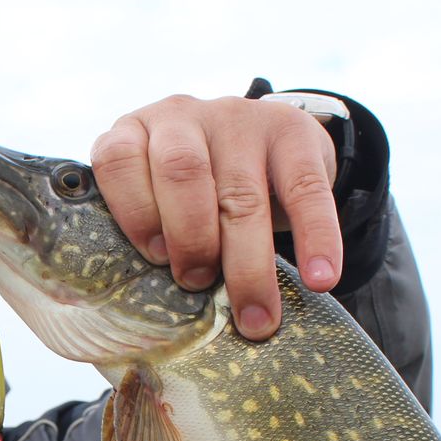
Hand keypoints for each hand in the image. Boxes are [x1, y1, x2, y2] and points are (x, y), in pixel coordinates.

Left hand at [91, 93, 340, 339]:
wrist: (261, 144)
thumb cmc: (192, 194)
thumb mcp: (156, 199)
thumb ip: (143, 237)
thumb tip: (141, 324)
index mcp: (135, 133)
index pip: (119, 160)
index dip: (134, 211)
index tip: (153, 259)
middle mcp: (183, 117)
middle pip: (182, 175)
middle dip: (190, 239)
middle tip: (197, 285)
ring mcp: (238, 119)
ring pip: (242, 195)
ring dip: (248, 265)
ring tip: (255, 318)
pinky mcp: (292, 131)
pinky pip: (307, 190)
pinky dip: (317, 240)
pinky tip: (321, 279)